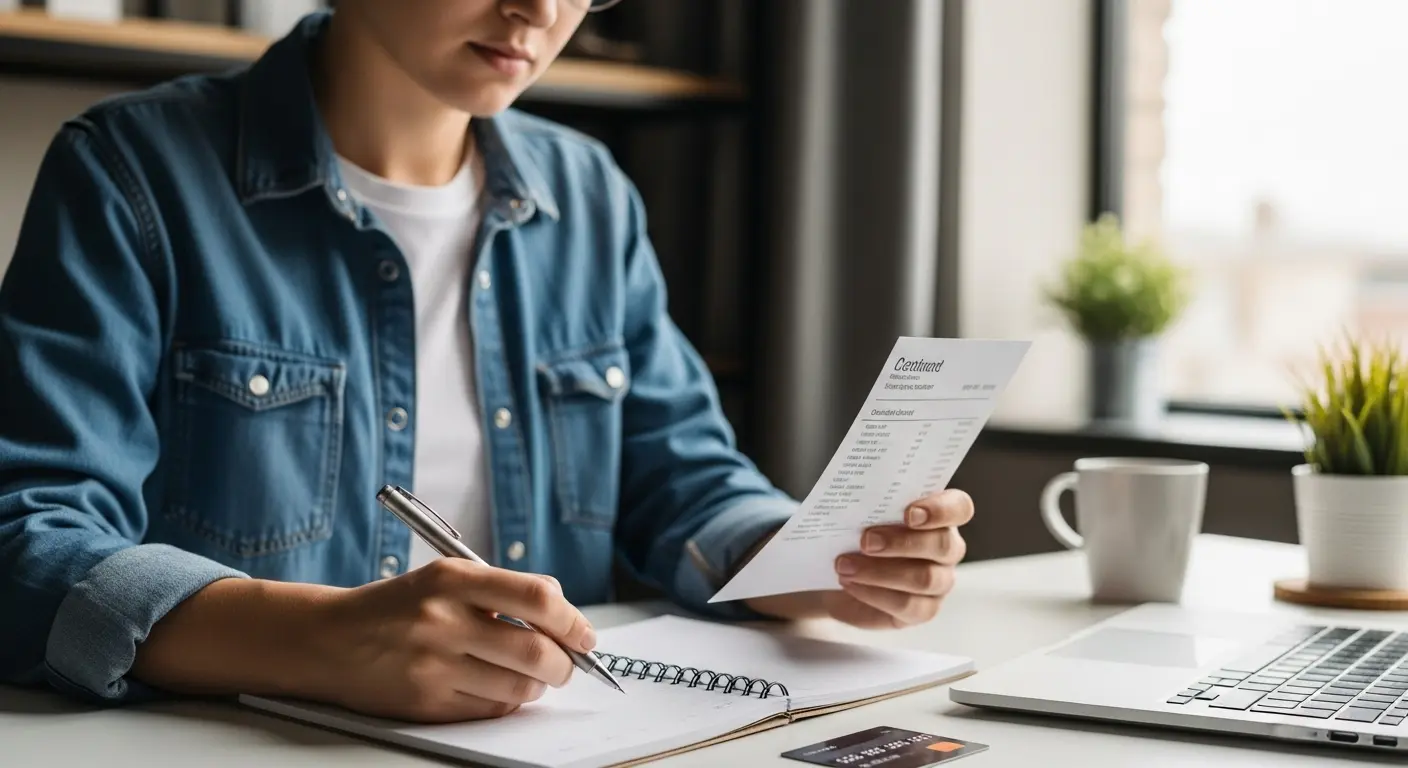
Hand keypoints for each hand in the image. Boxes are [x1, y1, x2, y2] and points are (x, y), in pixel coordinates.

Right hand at [314, 560, 595, 722]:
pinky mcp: (425, 702)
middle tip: (567, 665)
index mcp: (454, 579)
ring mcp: (433, 664)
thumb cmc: (399, 607)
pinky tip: (498, 688)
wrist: (329, 639)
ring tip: (532, 677)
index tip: (585, 635)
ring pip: (517, 687)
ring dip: (537, 686)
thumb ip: (502, 590)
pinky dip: (506, 701)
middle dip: (564, 664)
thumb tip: (562, 610)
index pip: (537, 598)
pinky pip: (489, 709)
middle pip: (535, 651)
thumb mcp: (446, 578)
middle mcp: (443, 619)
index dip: (572, 620)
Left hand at [744, 489, 972, 627]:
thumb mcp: (858, 511)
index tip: (909, 513)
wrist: (839, 569)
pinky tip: (850, 583)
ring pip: (926, 579)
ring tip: (845, 565)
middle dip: (902, 542)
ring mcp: (939, 581)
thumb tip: (856, 495)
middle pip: (943, 545)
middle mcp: (947, 548)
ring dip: (881, 572)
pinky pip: (908, 605)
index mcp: (939, 515)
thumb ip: (868, 501)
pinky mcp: (922, 609)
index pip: (959, 508)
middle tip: (865, 540)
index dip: (940, 510)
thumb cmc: (855, 532)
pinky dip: (875, 594)